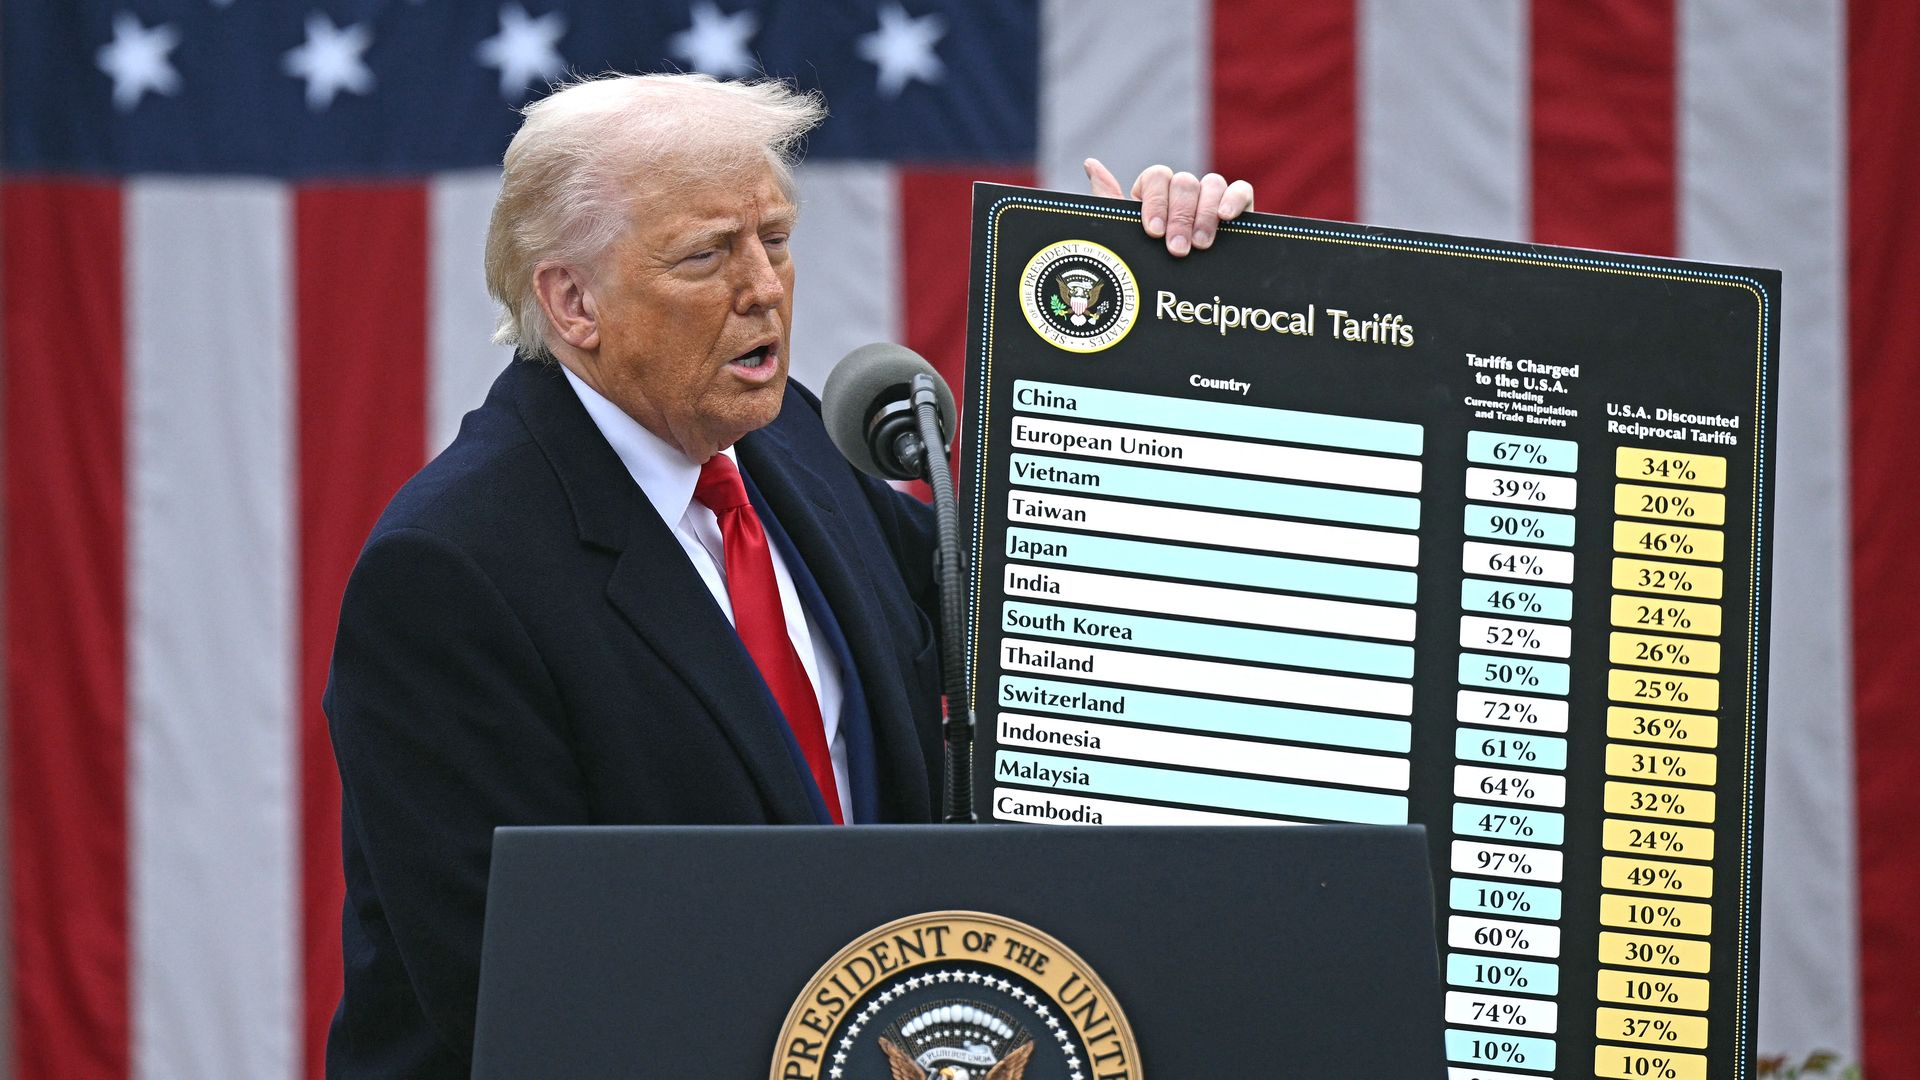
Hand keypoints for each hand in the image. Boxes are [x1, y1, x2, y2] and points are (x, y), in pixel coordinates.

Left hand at [1085, 158, 1255, 256]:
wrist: (1184, 294)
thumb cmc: (1151, 263)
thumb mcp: (1127, 236)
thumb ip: (1109, 200)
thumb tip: (1091, 163)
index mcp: (1156, 194)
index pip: (1157, 176)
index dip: (1156, 202)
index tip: (1153, 232)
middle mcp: (1184, 192)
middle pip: (1184, 182)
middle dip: (1180, 217)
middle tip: (1177, 249)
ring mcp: (1212, 198)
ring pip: (1212, 183)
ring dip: (1205, 214)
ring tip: (1200, 245)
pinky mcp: (1238, 208)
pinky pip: (1241, 189)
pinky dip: (1234, 199)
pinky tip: (1226, 218)